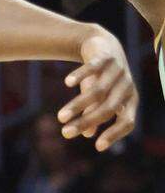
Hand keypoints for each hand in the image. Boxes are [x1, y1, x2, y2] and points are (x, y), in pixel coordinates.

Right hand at [57, 29, 137, 150]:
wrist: (103, 45)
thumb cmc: (103, 77)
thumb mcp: (100, 97)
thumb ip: (95, 113)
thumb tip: (88, 135)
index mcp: (131, 100)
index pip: (127, 121)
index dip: (114, 134)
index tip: (97, 147)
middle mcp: (127, 87)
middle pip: (107, 108)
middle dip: (86, 122)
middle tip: (66, 133)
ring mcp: (117, 71)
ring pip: (97, 92)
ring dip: (77, 105)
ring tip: (60, 117)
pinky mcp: (105, 57)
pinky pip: (93, 68)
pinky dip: (81, 75)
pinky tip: (67, 83)